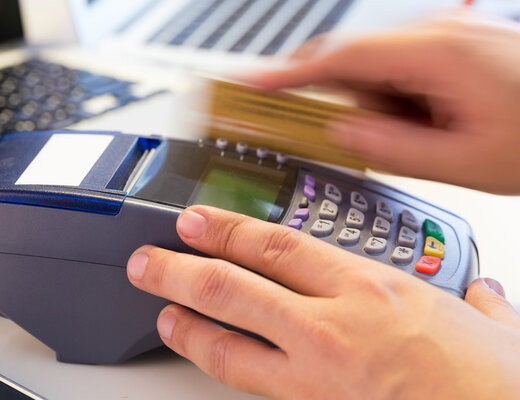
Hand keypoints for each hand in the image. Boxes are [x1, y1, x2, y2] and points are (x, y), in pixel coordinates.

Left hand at [127, 206, 519, 398]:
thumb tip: (481, 292)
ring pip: (231, 345)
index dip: (227, 228)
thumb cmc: (491, 383)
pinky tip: (208, 362)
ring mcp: (317, 376)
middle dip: (181, 269)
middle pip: (235, 286)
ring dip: (187, 325)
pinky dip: (224, 369)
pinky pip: (253, 388)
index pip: (277, 244)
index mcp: (370, 288)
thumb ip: (475, 300)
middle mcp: (334, 326)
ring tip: (162, 312)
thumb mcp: (488, 327)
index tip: (196, 220)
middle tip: (149, 259)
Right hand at [251, 10, 519, 193]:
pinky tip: (430, 126)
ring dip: (380, 108)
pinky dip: (401, 103)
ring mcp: (449, 40)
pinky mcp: (454, 52)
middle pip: (357, 65)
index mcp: (436, 54)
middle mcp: (439, 36)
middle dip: (345, 103)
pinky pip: (406, 74)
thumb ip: (394, 148)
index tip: (251, 85)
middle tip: (355, 137)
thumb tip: (343, 134)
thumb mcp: (466, 160)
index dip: (288, 74)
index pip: (340, 58)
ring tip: (423, 138)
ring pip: (381, 72)